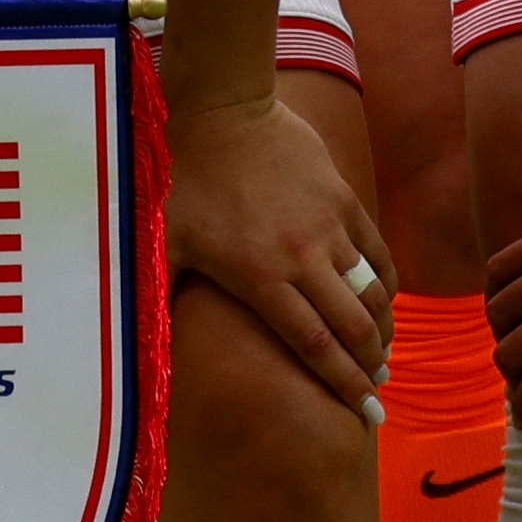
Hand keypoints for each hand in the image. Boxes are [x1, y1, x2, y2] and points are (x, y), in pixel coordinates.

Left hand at [167, 89, 386, 411]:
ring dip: (381, 327)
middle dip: (370, 364)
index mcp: (261, 275)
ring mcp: (330, 225)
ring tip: (381, 352)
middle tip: (377, 391)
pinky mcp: (344, 198)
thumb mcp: (163, 242)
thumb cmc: (183, 179)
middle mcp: (304, 255)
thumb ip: (157, 296)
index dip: (343, 383)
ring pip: (372, 291)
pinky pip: (377, 250)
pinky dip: (385, 283)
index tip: (366, 412)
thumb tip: (136, 351)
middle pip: (353, 326)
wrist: (219, 108)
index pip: (314, 345)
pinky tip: (383, 301)